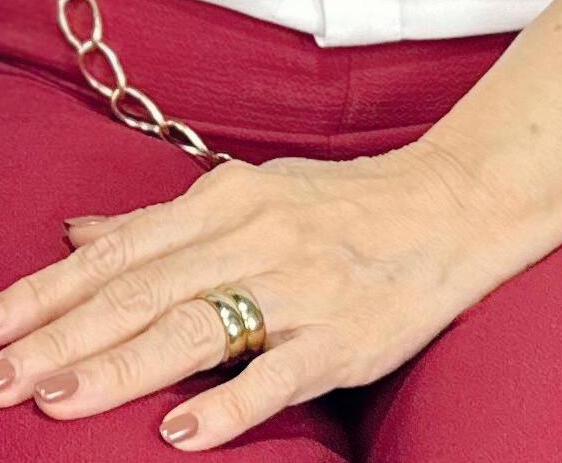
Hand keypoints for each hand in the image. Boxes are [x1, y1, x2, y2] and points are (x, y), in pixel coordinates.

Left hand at [0, 140, 507, 450]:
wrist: (451, 206)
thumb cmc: (347, 201)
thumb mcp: (257, 190)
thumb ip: (166, 217)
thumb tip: (79, 233)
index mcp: (232, 198)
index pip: (122, 250)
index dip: (49, 292)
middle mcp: (260, 238)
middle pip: (145, 291)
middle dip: (62, 337)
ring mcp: (302, 289)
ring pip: (198, 327)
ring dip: (123, 365)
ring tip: (57, 400)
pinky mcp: (344, 336)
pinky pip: (278, 373)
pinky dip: (229, 403)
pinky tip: (180, 432)